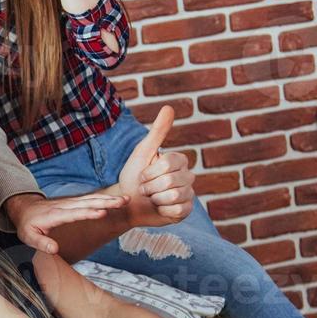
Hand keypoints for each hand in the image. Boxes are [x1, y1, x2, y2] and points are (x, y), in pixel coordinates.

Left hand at [3, 191, 128, 255]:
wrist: (25, 209)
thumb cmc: (27, 225)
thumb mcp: (28, 236)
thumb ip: (41, 243)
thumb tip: (54, 250)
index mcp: (54, 215)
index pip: (74, 213)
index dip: (88, 213)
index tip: (102, 212)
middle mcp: (64, 206)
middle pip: (88, 203)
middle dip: (106, 202)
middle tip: (122, 201)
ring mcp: (70, 203)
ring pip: (91, 199)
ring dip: (108, 199)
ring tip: (125, 199)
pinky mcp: (73, 203)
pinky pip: (90, 199)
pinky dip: (103, 198)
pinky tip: (116, 200)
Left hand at [117, 107, 193, 225]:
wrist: (127, 202)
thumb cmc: (134, 176)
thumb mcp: (143, 152)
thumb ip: (158, 132)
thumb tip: (169, 107)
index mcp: (179, 160)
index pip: (168, 163)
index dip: (150, 172)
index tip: (142, 175)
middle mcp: (188, 176)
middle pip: (170, 181)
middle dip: (149, 186)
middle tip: (144, 188)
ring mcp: (188, 194)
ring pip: (174, 195)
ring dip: (155, 198)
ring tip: (151, 197)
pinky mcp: (185, 211)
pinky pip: (177, 210)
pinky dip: (162, 210)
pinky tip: (157, 207)